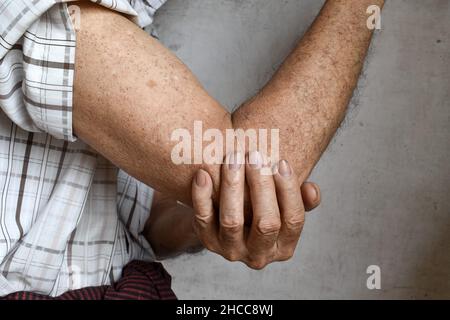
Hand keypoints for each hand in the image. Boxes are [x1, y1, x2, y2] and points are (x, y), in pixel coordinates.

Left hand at [191, 151, 320, 269]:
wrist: (227, 219)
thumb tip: (312, 190)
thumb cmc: (263, 205)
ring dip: (233, 186)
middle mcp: (259, 255)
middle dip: (262, 185)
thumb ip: (300, 199)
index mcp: (283, 247)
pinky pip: (203, 220)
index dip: (289, 190)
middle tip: (255, 154)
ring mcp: (231, 251)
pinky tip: (203, 173)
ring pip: (233, 222)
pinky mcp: (208, 242)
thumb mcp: (284, 205)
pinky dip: (202, 196)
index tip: (281, 161)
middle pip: (266, 223)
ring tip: (233, 157)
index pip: (293, 221)